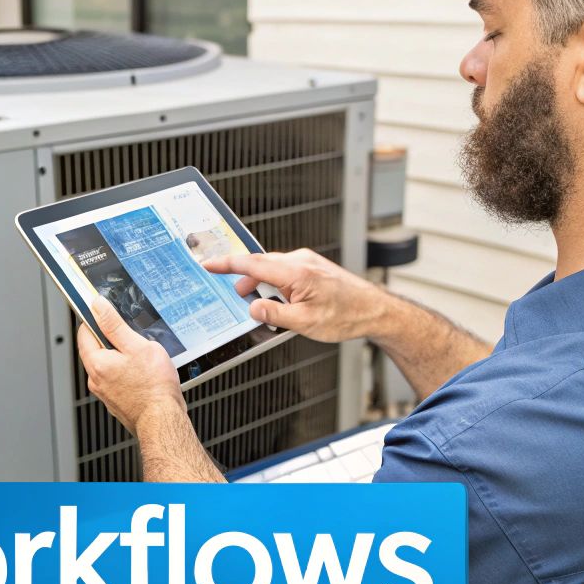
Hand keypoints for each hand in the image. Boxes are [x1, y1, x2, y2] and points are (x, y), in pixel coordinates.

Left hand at [77, 294, 185, 432]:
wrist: (163, 420)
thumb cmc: (153, 387)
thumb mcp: (137, 346)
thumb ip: (114, 325)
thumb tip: (97, 307)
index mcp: (97, 363)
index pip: (84, 333)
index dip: (95, 320)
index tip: (106, 314)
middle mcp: (96, 380)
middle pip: (96, 350)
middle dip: (112, 341)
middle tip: (132, 339)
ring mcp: (105, 394)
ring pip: (109, 367)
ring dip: (121, 359)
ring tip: (143, 361)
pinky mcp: (117, 403)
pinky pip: (117, 381)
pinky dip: (127, 375)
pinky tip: (144, 376)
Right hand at [202, 248, 388, 342]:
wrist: (375, 310)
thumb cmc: (347, 316)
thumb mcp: (304, 323)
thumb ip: (274, 314)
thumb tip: (253, 308)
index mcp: (295, 272)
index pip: (251, 263)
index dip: (226, 264)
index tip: (208, 263)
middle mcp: (301, 261)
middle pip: (261, 264)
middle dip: (243, 278)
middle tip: (235, 296)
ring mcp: (308, 262)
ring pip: (273, 268)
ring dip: (262, 283)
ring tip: (259, 303)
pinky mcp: (314, 267)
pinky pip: (286, 270)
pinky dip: (276, 282)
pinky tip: (280, 299)